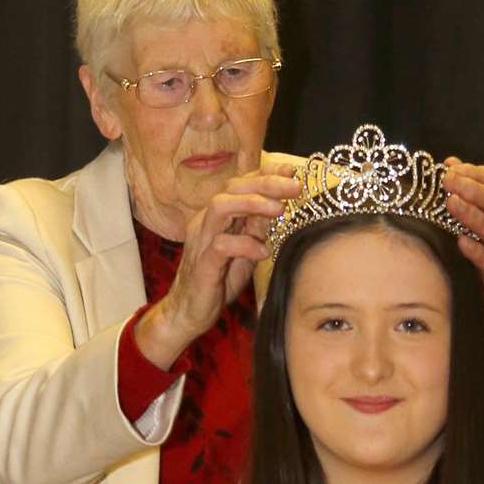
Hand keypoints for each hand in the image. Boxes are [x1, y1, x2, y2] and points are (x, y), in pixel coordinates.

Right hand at [135, 166, 301, 368]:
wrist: (187, 312)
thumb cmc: (216, 281)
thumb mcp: (244, 251)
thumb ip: (256, 228)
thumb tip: (278, 205)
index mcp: (217, 216)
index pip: (241, 184)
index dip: (266, 173)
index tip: (291, 170)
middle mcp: (207, 221)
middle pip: (233, 187)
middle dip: (267, 183)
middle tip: (295, 187)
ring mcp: (202, 240)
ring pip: (221, 206)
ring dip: (253, 203)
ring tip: (279, 210)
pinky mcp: (202, 263)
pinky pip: (221, 245)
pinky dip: (245, 245)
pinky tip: (263, 252)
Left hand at [441, 158, 483, 321]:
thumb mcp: (478, 211)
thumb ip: (466, 187)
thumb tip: (450, 163)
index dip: (471, 172)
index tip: (449, 169)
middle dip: (472, 189)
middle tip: (448, 182)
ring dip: (471, 214)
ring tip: (452, 204)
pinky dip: (476, 250)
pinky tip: (461, 241)